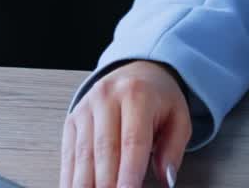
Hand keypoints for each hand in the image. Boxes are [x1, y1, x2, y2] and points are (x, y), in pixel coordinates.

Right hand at [61, 61, 190, 187]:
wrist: (136, 72)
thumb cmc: (157, 100)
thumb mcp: (178, 117)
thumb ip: (174, 149)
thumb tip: (166, 178)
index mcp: (137, 94)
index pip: (133, 141)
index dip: (129, 174)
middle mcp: (107, 97)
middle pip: (105, 151)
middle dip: (108, 185)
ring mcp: (86, 107)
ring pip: (84, 156)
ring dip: (87, 185)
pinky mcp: (72, 119)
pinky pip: (69, 155)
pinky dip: (72, 179)